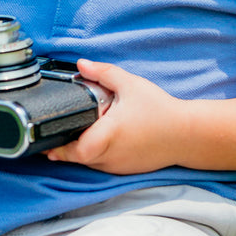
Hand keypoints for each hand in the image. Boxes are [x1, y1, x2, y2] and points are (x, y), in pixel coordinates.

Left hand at [44, 59, 182, 174]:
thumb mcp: (130, 85)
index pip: (73, 152)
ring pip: (90, 164)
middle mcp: (110, 156)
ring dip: (82, 152)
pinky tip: (101, 141)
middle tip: (59, 133)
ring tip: (79, 133)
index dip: (57, 148)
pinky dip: (97, 156)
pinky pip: (103, 166)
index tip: (47, 142)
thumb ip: (103, 73)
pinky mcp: (126, 170)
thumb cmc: (160, 110)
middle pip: (77, 158)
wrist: (188, 134)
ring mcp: (118, 166)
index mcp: (106, 136)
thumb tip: (81, 64)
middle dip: (65, 148)